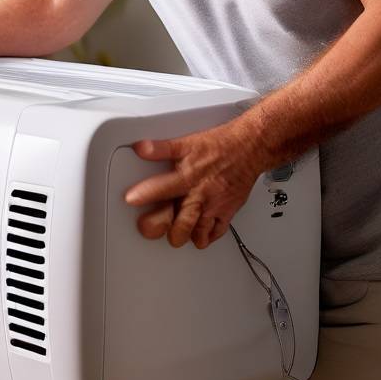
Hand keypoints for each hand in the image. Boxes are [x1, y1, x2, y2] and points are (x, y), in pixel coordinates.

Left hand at [124, 122, 265, 249]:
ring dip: (184, 236)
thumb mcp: (186, 142)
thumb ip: (161, 148)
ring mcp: (215, 206)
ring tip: (174, 233)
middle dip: (163, 228)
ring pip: (198, 233)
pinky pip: (216, 232)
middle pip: (181, 222)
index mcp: (188, 176)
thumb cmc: (219, 145)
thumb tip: (141, 148)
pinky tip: (197, 234)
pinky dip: (205, 237)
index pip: (162, 189)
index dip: (144, 195)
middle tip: (149, 229)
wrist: (249, 148)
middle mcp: (201, 194)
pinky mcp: (228, 211)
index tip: (130, 200)